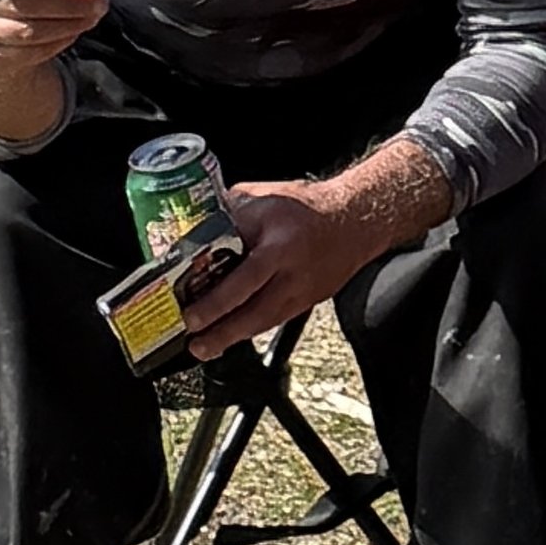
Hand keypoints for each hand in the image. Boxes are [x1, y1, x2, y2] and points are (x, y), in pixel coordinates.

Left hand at [183, 179, 368, 351]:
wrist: (353, 220)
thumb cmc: (305, 207)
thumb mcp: (262, 198)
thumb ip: (228, 214)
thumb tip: (193, 228)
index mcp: (280, 245)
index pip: (245, 280)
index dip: (217, 303)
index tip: (192, 316)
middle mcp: (292, 274)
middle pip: (255, 313)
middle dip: (221, 333)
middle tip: (195, 343)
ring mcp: (302, 292)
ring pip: (265, 323)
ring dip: (232, 338)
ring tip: (206, 347)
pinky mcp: (307, 302)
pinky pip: (275, 321)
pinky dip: (251, 330)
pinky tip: (232, 335)